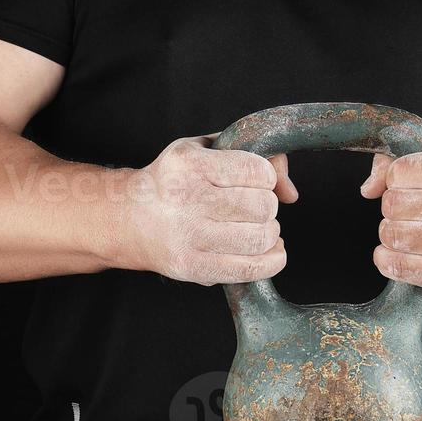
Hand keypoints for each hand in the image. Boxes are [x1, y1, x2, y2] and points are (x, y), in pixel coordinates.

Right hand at [123, 135, 297, 285]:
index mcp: (189, 165)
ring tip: (257, 226)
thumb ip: (254, 155)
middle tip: (254, 206)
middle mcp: (187, 200)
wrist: (130, 219)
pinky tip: (268, 250)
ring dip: (270, 232)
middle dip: (268, 205)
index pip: (256, 171)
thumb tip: (291, 192)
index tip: (257, 180)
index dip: (266, 176)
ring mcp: (190, 237)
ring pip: (261, 238)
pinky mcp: (194, 267)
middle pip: (263, 206)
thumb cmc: (175, 181)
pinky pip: (251, 269)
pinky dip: (272, 260)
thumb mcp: (206, 151)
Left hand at [361, 147, 421, 296]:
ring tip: (416, 230)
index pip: (399, 171)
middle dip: (395, 207)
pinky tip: (408, 252)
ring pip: (390, 235)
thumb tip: (368, 187)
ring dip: (394, 233)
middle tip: (416, 210)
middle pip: (391, 205)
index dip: (396, 178)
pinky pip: (394, 265)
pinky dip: (390, 258)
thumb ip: (406, 160)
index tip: (411, 185)